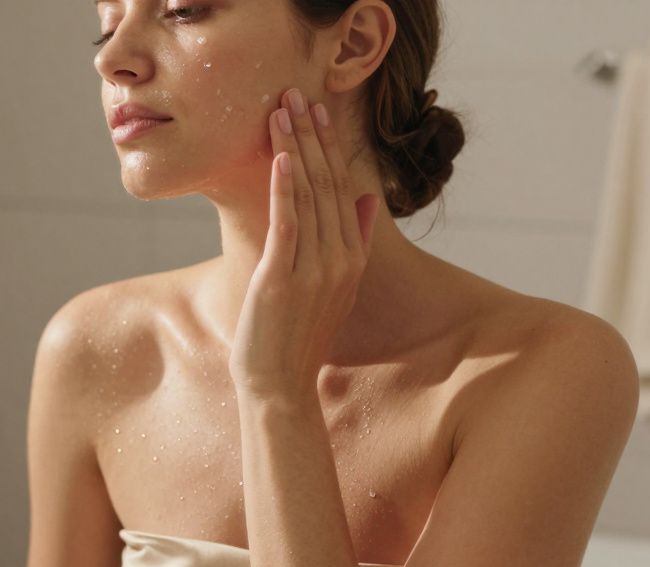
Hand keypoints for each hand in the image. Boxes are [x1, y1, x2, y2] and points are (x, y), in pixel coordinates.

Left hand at [229, 88, 381, 400]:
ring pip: (308, 197)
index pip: (344, 191)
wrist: (280, 388)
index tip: (319, 114)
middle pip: (328, 185)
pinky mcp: (284, 280)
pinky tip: (282, 158)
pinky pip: (288, 226)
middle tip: (297, 95)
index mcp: (351, 259)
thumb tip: (369, 202)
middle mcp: (339, 260)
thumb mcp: (334, 289)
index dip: (330, 149)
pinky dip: (285, 190)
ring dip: (296, 150)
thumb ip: (354, 243)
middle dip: (312, 137)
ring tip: (282, 111)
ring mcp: (314, 270)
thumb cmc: (297, 339)